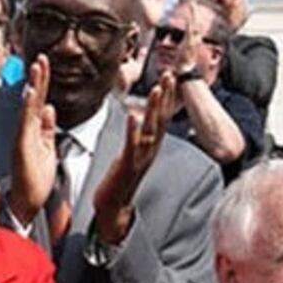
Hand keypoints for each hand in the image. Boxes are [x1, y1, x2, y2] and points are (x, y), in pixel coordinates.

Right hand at [10, 56, 61, 222]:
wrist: (27, 202)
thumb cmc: (36, 179)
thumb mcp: (48, 148)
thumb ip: (48, 129)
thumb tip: (50, 109)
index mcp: (35, 130)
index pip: (39, 101)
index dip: (42, 82)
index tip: (45, 64)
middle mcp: (28, 130)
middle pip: (35, 98)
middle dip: (39, 77)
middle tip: (42, 57)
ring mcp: (24, 137)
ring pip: (30, 106)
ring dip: (34, 86)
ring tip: (37, 67)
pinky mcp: (22, 145)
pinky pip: (26, 123)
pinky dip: (29, 107)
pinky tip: (32, 93)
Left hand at [91, 69, 179, 247]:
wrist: (113, 208)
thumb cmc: (119, 179)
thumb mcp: (131, 153)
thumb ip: (137, 135)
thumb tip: (138, 118)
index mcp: (150, 145)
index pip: (162, 116)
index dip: (166, 96)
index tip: (169, 76)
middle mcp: (149, 150)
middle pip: (162, 119)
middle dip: (166, 96)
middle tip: (169, 74)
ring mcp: (140, 158)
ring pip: (151, 129)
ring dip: (154, 108)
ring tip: (157, 88)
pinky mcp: (127, 166)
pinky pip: (132, 146)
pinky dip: (133, 130)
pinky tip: (132, 116)